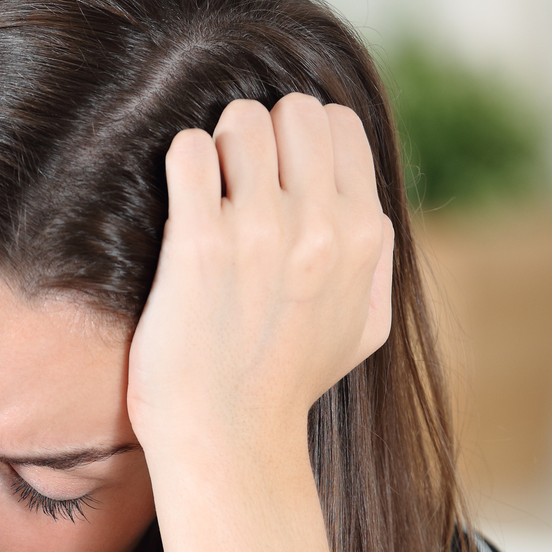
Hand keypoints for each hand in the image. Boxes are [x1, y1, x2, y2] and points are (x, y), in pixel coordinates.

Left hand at [126, 94, 392, 473]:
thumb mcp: (364, 328)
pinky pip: (190, 153)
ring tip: (203, 193)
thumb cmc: (286, 389)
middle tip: (230, 181)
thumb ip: (373, 263)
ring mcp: (261, 233)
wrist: (230, 441)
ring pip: (241, 121)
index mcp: (364, 235)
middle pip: (291, 110)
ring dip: (216, 147)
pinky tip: (178, 202)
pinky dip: (180, 163)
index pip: (338, 125)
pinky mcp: (200, 247)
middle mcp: (321, 226)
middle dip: (256, 133)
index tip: (271, 176)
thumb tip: (367, 218)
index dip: (298, 139)